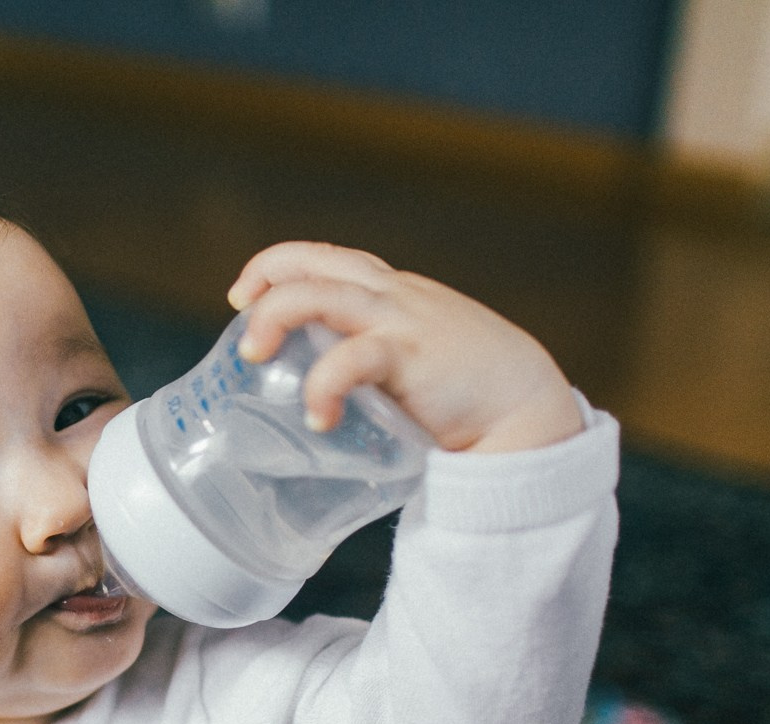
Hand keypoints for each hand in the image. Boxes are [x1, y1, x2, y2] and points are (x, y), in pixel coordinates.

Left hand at [226, 241, 581, 453]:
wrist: (529, 413)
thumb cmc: (469, 396)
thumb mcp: (416, 359)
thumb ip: (374, 361)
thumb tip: (321, 394)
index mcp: (393, 293)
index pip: (327, 258)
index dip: (278, 266)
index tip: (245, 295)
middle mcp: (394, 295)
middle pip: (315, 260)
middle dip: (266, 278)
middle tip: (240, 319)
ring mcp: (402, 320)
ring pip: (320, 295)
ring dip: (274, 319)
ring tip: (254, 357)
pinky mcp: (411, 354)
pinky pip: (351, 358)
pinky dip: (323, 386)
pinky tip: (319, 418)